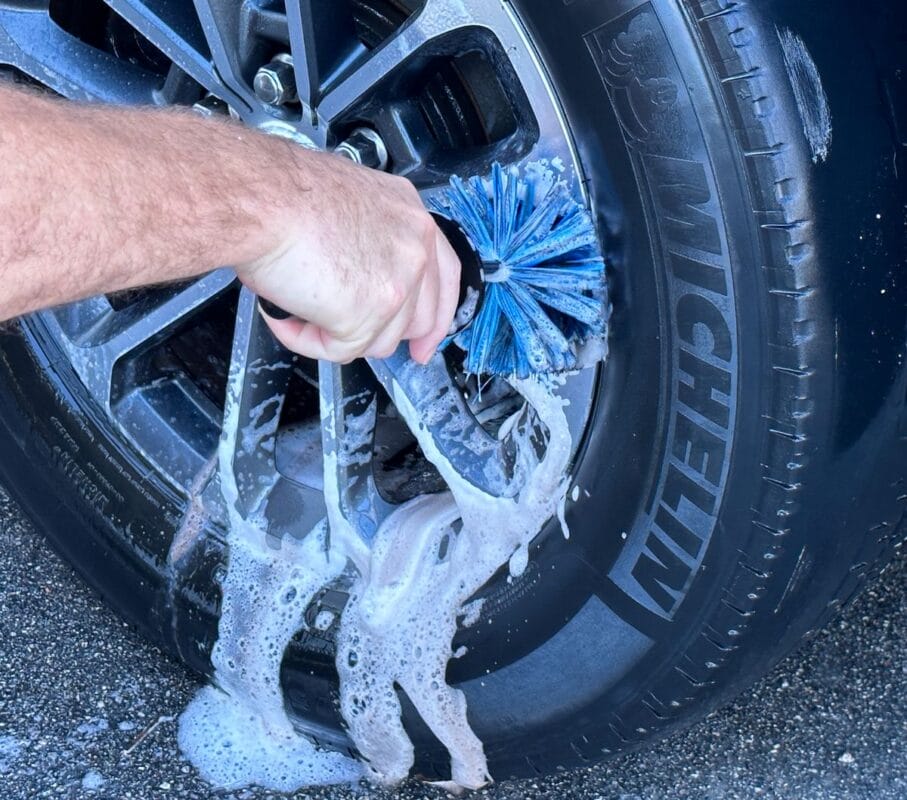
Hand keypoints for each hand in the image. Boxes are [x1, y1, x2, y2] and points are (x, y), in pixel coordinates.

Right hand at [237, 149, 460, 364]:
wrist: (260, 198)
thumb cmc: (282, 194)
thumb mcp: (348, 205)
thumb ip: (370, 244)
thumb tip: (359, 280)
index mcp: (409, 216)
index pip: (445, 276)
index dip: (437, 315)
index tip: (425, 342)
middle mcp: (413, 248)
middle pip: (419, 319)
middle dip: (383, 336)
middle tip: (349, 338)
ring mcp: (396, 285)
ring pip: (378, 341)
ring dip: (335, 333)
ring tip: (297, 306)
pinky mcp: (367, 315)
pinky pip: (338, 350)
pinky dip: (306, 341)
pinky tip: (287, 318)